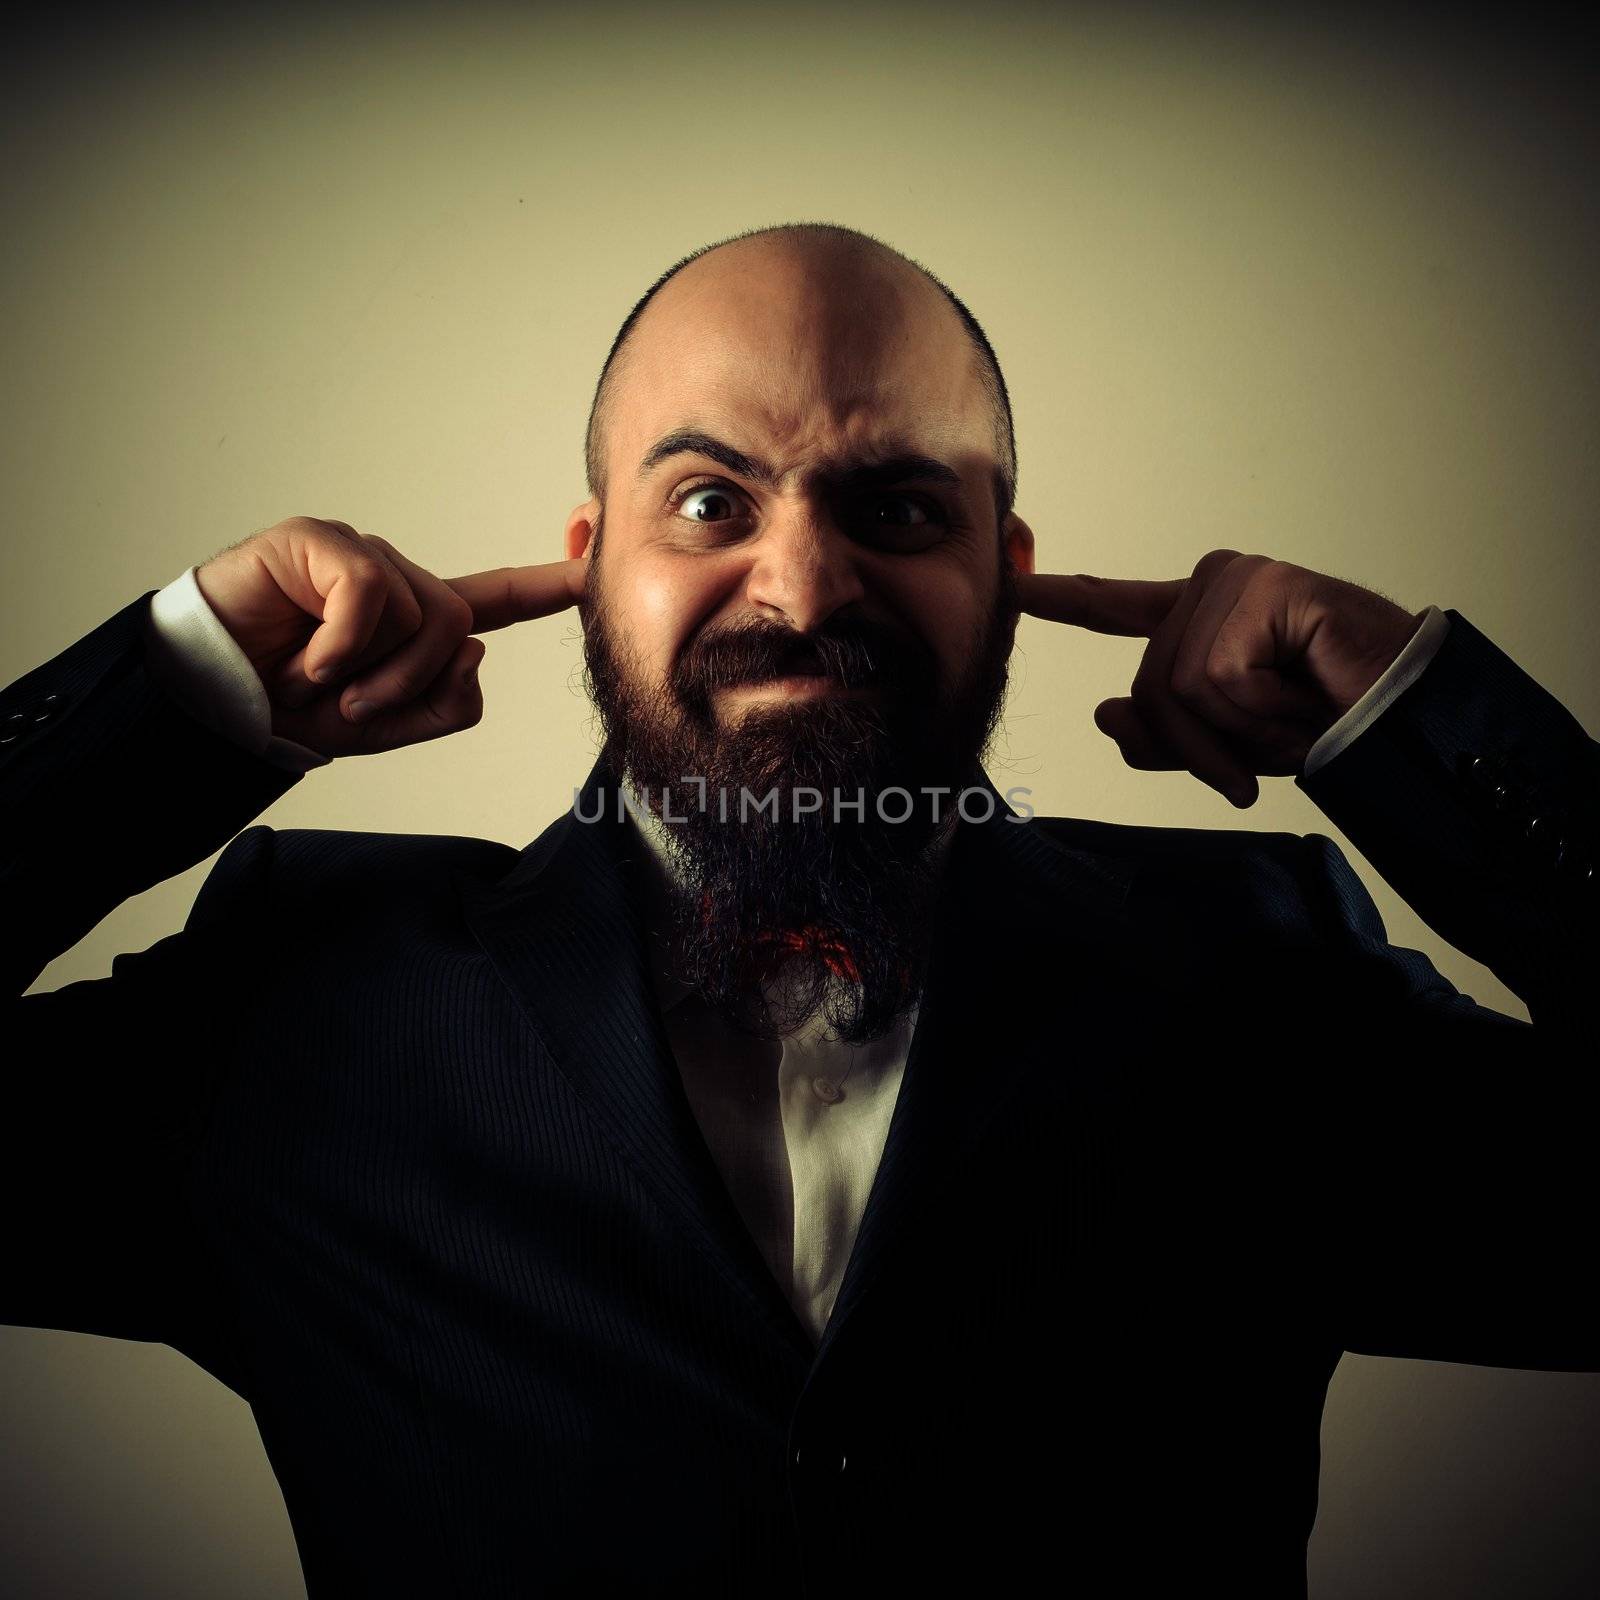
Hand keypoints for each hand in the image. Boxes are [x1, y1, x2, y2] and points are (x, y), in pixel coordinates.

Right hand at [193, 516, 587, 757]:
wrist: (217, 702)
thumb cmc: (297, 707)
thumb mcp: (388, 727)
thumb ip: (448, 701)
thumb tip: (478, 647)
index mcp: (419, 621)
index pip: (496, 599)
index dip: (550, 586)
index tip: (600, 561)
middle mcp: (399, 580)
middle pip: (460, 628)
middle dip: (410, 684)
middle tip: (351, 706)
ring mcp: (361, 556)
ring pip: (422, 614)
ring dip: (371, 673)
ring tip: (318, 680)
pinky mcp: (320, 542)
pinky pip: (370, 595)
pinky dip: (339, 646)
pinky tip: (304, 657)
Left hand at [1015, 548, 1425, 807]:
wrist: (1402, 719)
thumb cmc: (1323, 722)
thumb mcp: (1228, 745)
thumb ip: (1163, 736)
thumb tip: (1104, 714)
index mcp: (1202, 616)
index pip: (1119, 608)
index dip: (1067, 600)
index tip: (1017, 587)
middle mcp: (1213, 586)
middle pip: (1150, 685)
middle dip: (1202, 743)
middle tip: (1258, 759)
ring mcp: (1235, 582)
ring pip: (1180, 687)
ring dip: (1239, 731)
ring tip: (1293, 718)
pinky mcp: (1261, 590)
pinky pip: (1217, 679)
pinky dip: (1261, 711)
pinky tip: (1303, 694)